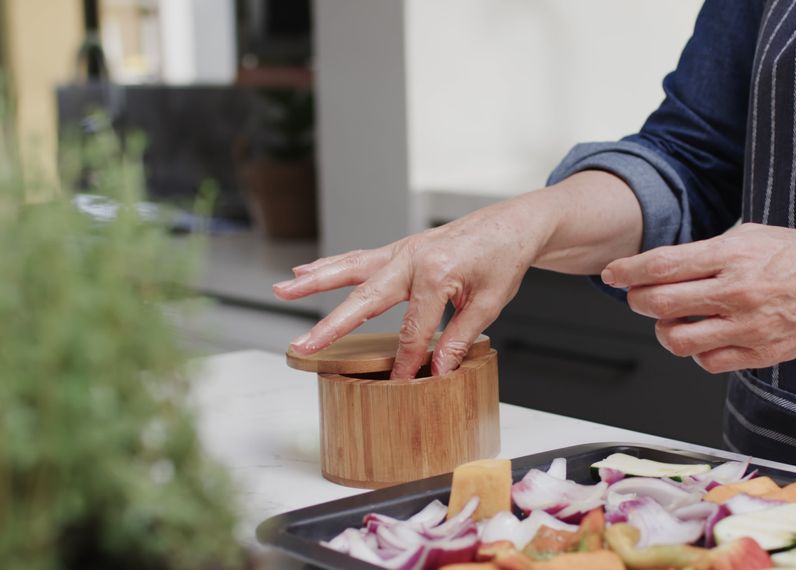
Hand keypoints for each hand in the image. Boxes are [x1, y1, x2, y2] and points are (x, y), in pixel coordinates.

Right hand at [272, 200, 551, 378]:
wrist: (513, 223)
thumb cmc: (503, 258)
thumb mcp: (490, 303)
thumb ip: (460, 337)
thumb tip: (438, 369)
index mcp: (437, 273)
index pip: (414, 331)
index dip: (409, 361)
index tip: (401, 384)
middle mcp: (412, 258)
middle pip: (364, 298)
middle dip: (331, 325)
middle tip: (302, 344)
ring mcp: (403, 250)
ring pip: (351, 268)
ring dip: (315, 280)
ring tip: (282, 288)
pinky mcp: (401, 248)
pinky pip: (360, 258)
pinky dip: (332, 264)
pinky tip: (306, 271)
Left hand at [601, 223, 795, 372]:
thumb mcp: (753, 235)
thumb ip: (709, 250)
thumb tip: (665, 263)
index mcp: (732, 255)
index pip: (662, 265)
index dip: (628, 271)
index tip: (612, 273)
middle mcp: (735, 292)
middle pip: (659, 303)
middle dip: (638, 300)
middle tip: (639, 297)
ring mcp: (746, 327)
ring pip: (676, 338)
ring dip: (663, 329)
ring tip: (673, 319)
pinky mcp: (757, 354)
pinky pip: (706, 361)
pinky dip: (695, 351)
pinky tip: (703, 336)